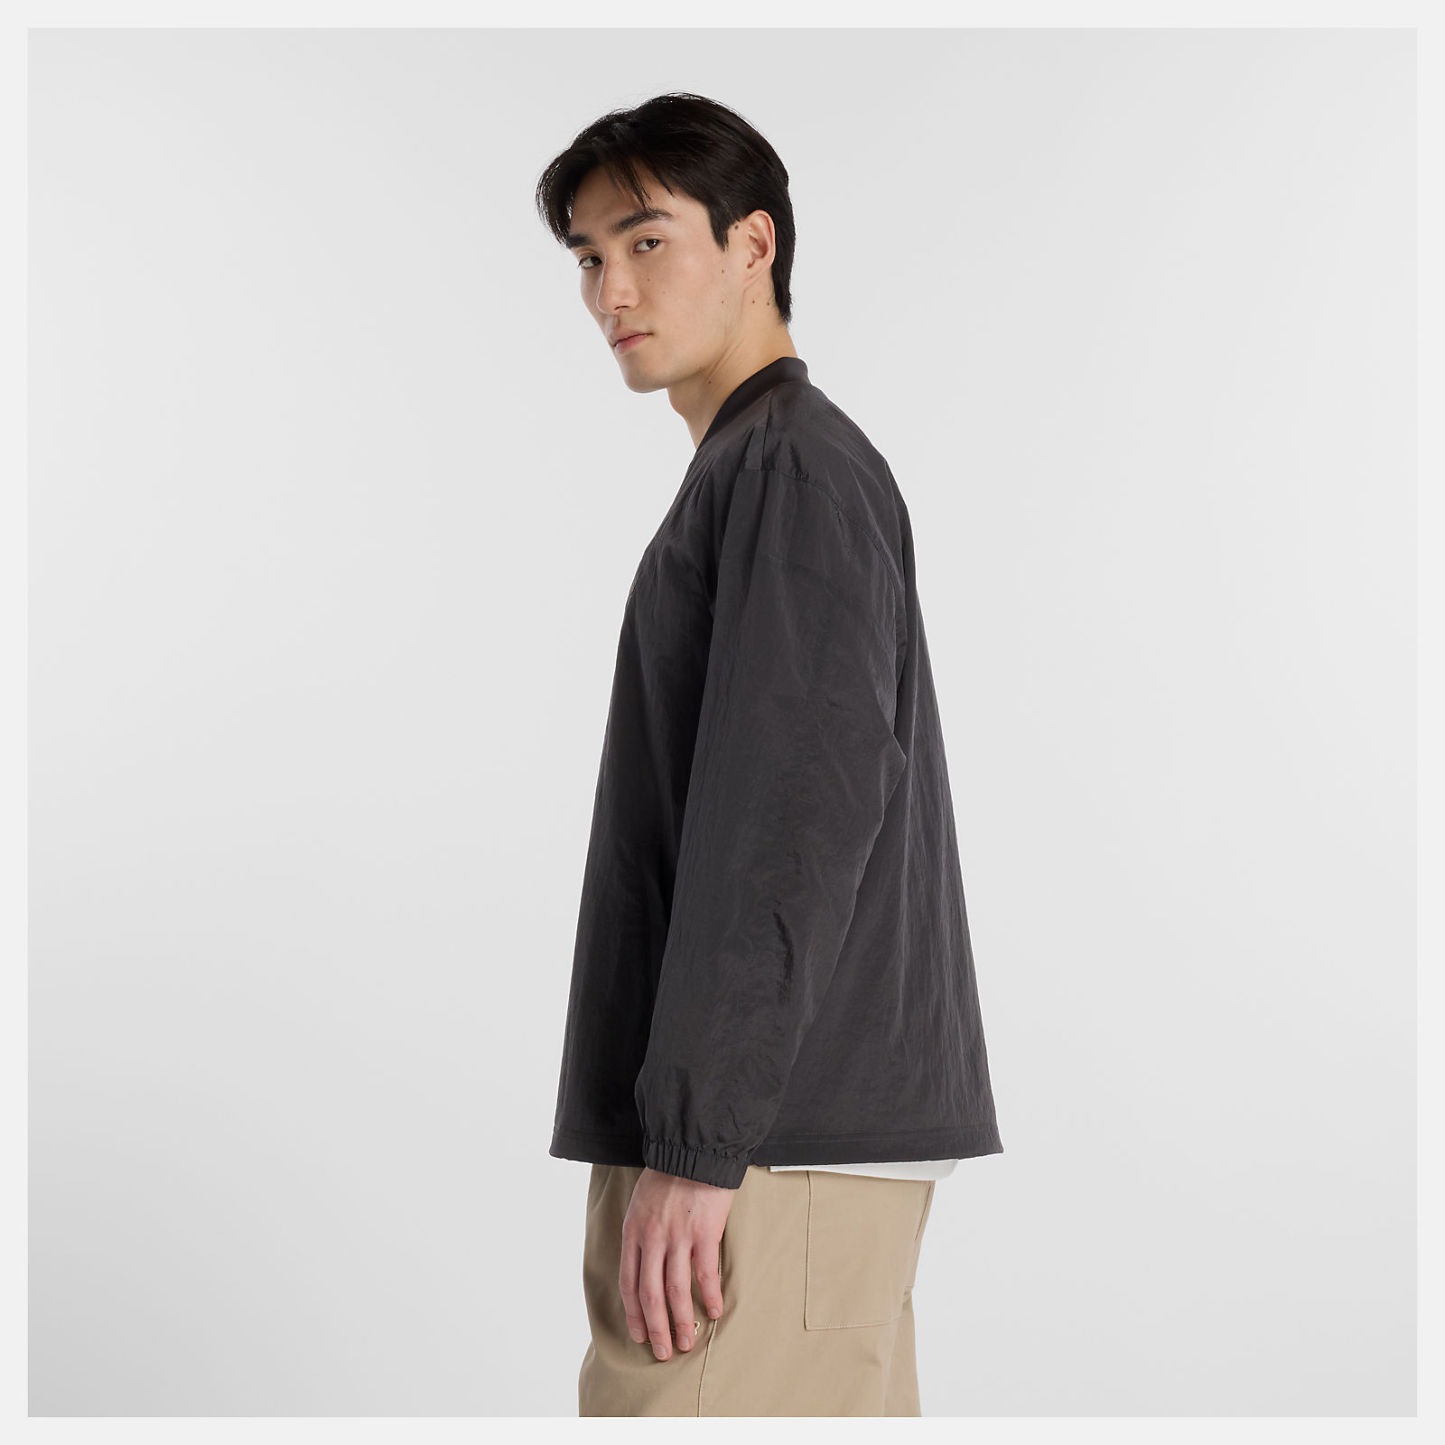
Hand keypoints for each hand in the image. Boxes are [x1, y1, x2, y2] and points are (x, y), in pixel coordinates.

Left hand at [619, 1165, 734, 1360]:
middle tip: (662, 1352)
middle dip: (656, 1327)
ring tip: (687, 1343)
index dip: (633, 1313)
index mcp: (633, 1230)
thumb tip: (646, 1263)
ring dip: (682, 1321)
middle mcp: (652, 1237)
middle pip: (650, 1294)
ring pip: (676, 1290)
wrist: (694, 1148)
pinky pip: (705, 1273)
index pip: (628, 1282)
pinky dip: (710, 1296)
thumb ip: (642, 1231)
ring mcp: (677, 1236)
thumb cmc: (670, 1172)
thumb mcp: (642, 1201)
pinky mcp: (704, 1233)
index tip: (640, 1335)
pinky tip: (715, 1312)